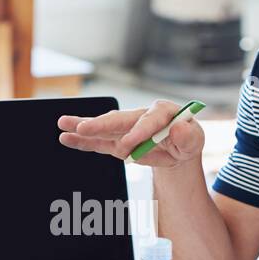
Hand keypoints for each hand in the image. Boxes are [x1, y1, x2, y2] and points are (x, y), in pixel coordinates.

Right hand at [58, 99, 203, 167]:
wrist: (179, 148)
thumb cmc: (187, 140)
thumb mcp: (194, 140)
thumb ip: (188, 136)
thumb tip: (179, 127)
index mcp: (162, 112)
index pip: (148, 121)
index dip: (137, 133)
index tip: (127, 147)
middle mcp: (140, 115)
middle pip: (119, 119)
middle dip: (101, 124)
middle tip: (84, 128)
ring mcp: (127, 128)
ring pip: (104, 127)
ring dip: (84, 126)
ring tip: (63, 124)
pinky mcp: (118, 140)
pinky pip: (99, 141)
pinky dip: (83, 141)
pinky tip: (66, 138)